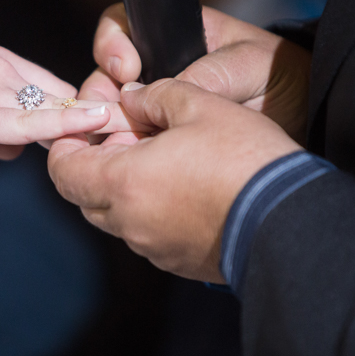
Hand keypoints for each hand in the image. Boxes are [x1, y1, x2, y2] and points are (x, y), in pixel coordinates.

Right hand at [0, 39, 124, 159]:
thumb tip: (11, 147)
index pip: (49, 84)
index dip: (73, 109)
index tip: (91, 130)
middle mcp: (0, 67)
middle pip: (60, 94)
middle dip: (86, 120)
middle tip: (110, 142)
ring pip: (54, 107)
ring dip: (81, 128)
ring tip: (103, 148)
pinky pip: (34, 120)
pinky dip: (69, 123)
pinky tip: (97, 126)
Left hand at [49, 79, 299, 282]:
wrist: (292, 220)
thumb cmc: (244, 158)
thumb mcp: (199, 104)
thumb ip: (154, 94)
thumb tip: (131, 97)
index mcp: (122, 182)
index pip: (62, 169)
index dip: (66, 143)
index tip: (90, 124)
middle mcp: (129, 222)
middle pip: (85, 194)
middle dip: (95, 162)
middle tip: (129, 134)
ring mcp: (152, 247)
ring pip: (116, 215)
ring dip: (123, 186)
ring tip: (161, 157)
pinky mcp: (177, 261)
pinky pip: (146, 233)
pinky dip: (149, 208)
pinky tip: (183, 185)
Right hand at [83, 3, 311, 142]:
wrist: (309, 120)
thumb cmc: (285, 77)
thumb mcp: (251, 64)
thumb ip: (208, 73)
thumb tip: (157, 95)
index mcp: (177, 38)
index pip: (125, 27)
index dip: (112, 44)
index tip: (126, 67)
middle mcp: (159, 72)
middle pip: (108, 77)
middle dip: (99, 94)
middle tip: (105, 114)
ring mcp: (158, 109)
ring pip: (114, 115)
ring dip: (106, 128)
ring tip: (114, 145)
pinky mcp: (163, 144)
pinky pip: (132, 147)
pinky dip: (123, 156)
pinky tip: (126, 164)